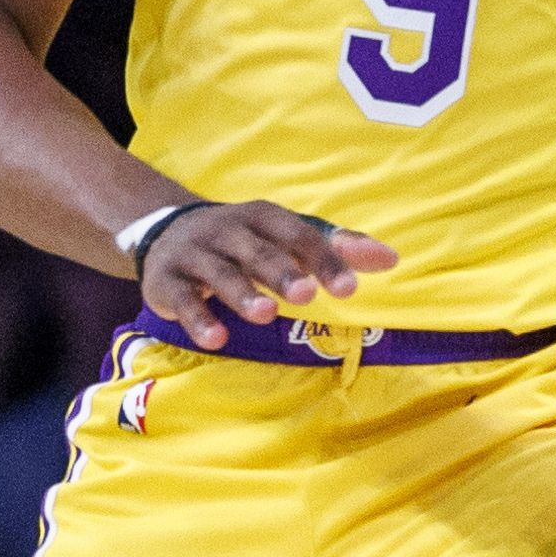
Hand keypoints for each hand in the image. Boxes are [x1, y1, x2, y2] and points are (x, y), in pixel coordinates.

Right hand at [134, 201, 397, 345]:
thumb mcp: (285, 236)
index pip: (298, 234)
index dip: (323, 259)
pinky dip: (199, 318)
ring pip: (220, 272)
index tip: (349, 289)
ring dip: (243, 293)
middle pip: (258, 250)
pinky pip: (183, 298)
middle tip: (307, 294)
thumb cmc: (243, 240)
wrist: (165, 231)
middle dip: (282, 270)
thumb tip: (390, 259)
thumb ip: (335, 248)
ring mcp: (196, 254)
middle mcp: (228, 230)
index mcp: (263, 217)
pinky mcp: (167, 281)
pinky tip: (217, 338)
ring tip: (266, 314)